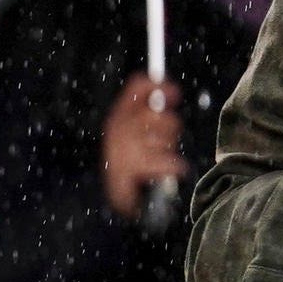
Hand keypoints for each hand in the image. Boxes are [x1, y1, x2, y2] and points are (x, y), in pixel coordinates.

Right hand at [100, 73, 185, 220]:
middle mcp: (119, 127)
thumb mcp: (130, 132)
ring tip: (157, 157)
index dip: (158, 85)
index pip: (137, 87)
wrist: (111, 195)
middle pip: (158, 113)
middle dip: (168, 128)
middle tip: (162, 140)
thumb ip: (147, 109)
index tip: (171, 92)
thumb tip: (168, 91)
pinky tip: (162, 169)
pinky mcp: (139, 167)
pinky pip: (170, 161)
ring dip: (167, 149)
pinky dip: (170, 167)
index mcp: (117, 116)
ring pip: (166, 137)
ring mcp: (128, 146)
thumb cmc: (125, 162)